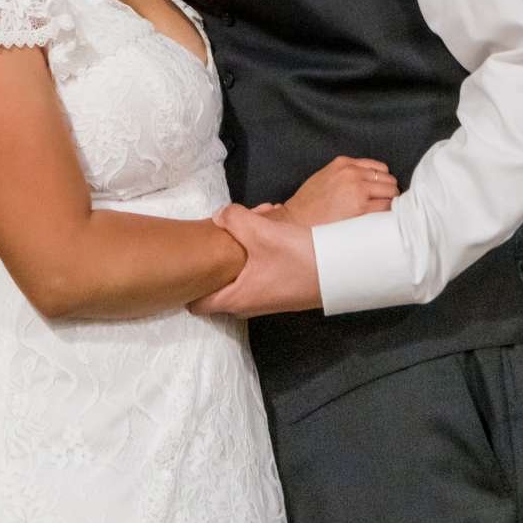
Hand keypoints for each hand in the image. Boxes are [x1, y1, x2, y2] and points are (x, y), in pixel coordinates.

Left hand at [188, 203, 321, 318]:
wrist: (340, 270)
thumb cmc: (298, 257)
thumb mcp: (260, 231)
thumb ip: (232, 219)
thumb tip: (218, 218)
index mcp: (236, 298)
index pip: (196, 305)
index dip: (186, 286)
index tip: (182, 264)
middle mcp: (248, 303)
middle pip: (218, 283)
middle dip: (217, 255)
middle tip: (223, 229)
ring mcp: (266, 297)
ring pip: (240, 271)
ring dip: (241, 247)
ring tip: (254, 218)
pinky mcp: (279, 288)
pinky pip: (256, 268)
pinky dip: (257, 249)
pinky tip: (269, 224)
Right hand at [281, 154, 396, 229]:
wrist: (296, 222)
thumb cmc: (309, 204)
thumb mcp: (326, 177)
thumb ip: (347, 174)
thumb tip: (372, 182)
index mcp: (344, 163)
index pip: (379, 168)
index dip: (382, 182)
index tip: (380, 193)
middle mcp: (353, 174)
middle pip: (389, 180)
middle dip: (388, 192)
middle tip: (381, 206)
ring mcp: (358, 191)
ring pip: (392, 193)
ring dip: (390, 203)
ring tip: (380, 215)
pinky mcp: (362, 210)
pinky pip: (387, 210)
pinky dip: (388, 215)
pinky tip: (380, 222)